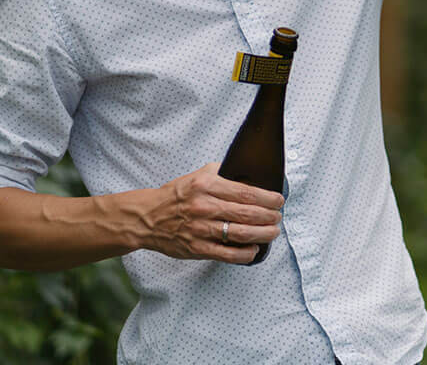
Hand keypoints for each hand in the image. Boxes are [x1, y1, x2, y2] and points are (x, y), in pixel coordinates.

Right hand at [137, 162, 283, 263]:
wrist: (148, 218)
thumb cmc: (175, 196)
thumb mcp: (196, 176)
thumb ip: (219, 173)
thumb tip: (243, 172)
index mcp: (206, 185)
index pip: (245, 192)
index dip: (267, 198)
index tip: (278, 200)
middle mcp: (205, 206)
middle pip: (247, 213)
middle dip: (269, 216)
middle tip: (278, 217)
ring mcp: (201, 229)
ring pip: (240, 234)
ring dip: (262, 234)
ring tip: (273, 232)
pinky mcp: (197, 248)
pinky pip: (227, 254)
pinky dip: (244, 254)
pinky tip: (254, 250)